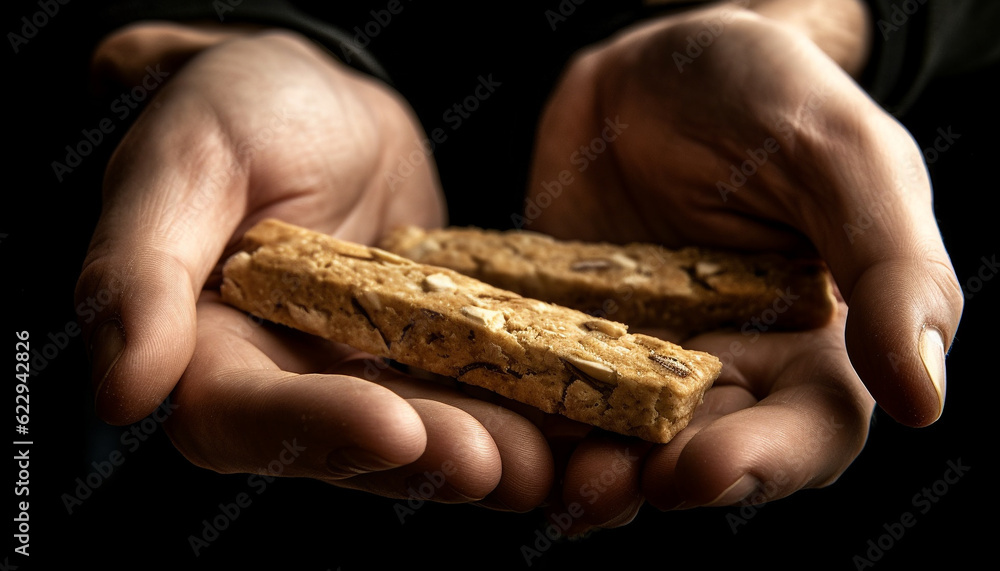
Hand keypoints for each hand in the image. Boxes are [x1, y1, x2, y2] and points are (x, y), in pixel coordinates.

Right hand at [75, 23, 551, 508]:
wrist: (321, 99)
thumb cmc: (235, 109)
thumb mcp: (183, 162)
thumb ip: (140, 269)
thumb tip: (121, 390)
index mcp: (209, 352)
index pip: (248, 417)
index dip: (320, 428)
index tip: (396, 427)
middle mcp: (289, 382)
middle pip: (355, 446)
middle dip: (430, 456)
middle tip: (502, 463)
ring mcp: (366, 374)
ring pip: (429, 433)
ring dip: (492, 451)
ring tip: (558, 461)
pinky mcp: (433, 356)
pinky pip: (479, 389)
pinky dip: (529, 407)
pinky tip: (585, 418)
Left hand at [525, 0, 961, 527]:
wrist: (662, 63)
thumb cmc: (772, 97)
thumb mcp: (844, 159)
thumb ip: (893, 269)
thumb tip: (922, 397)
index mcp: (814, 340)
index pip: (806, 429)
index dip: (762, 463)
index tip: (704, 471)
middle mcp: (727, 362)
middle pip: (699, 452)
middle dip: (652, 479)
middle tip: (600, 489)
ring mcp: (640, 353)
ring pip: (617, 434)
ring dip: (583, 464)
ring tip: (547, 477)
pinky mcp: (568, 330)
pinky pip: (544, 379)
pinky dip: (522, 403)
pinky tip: (487, 416)